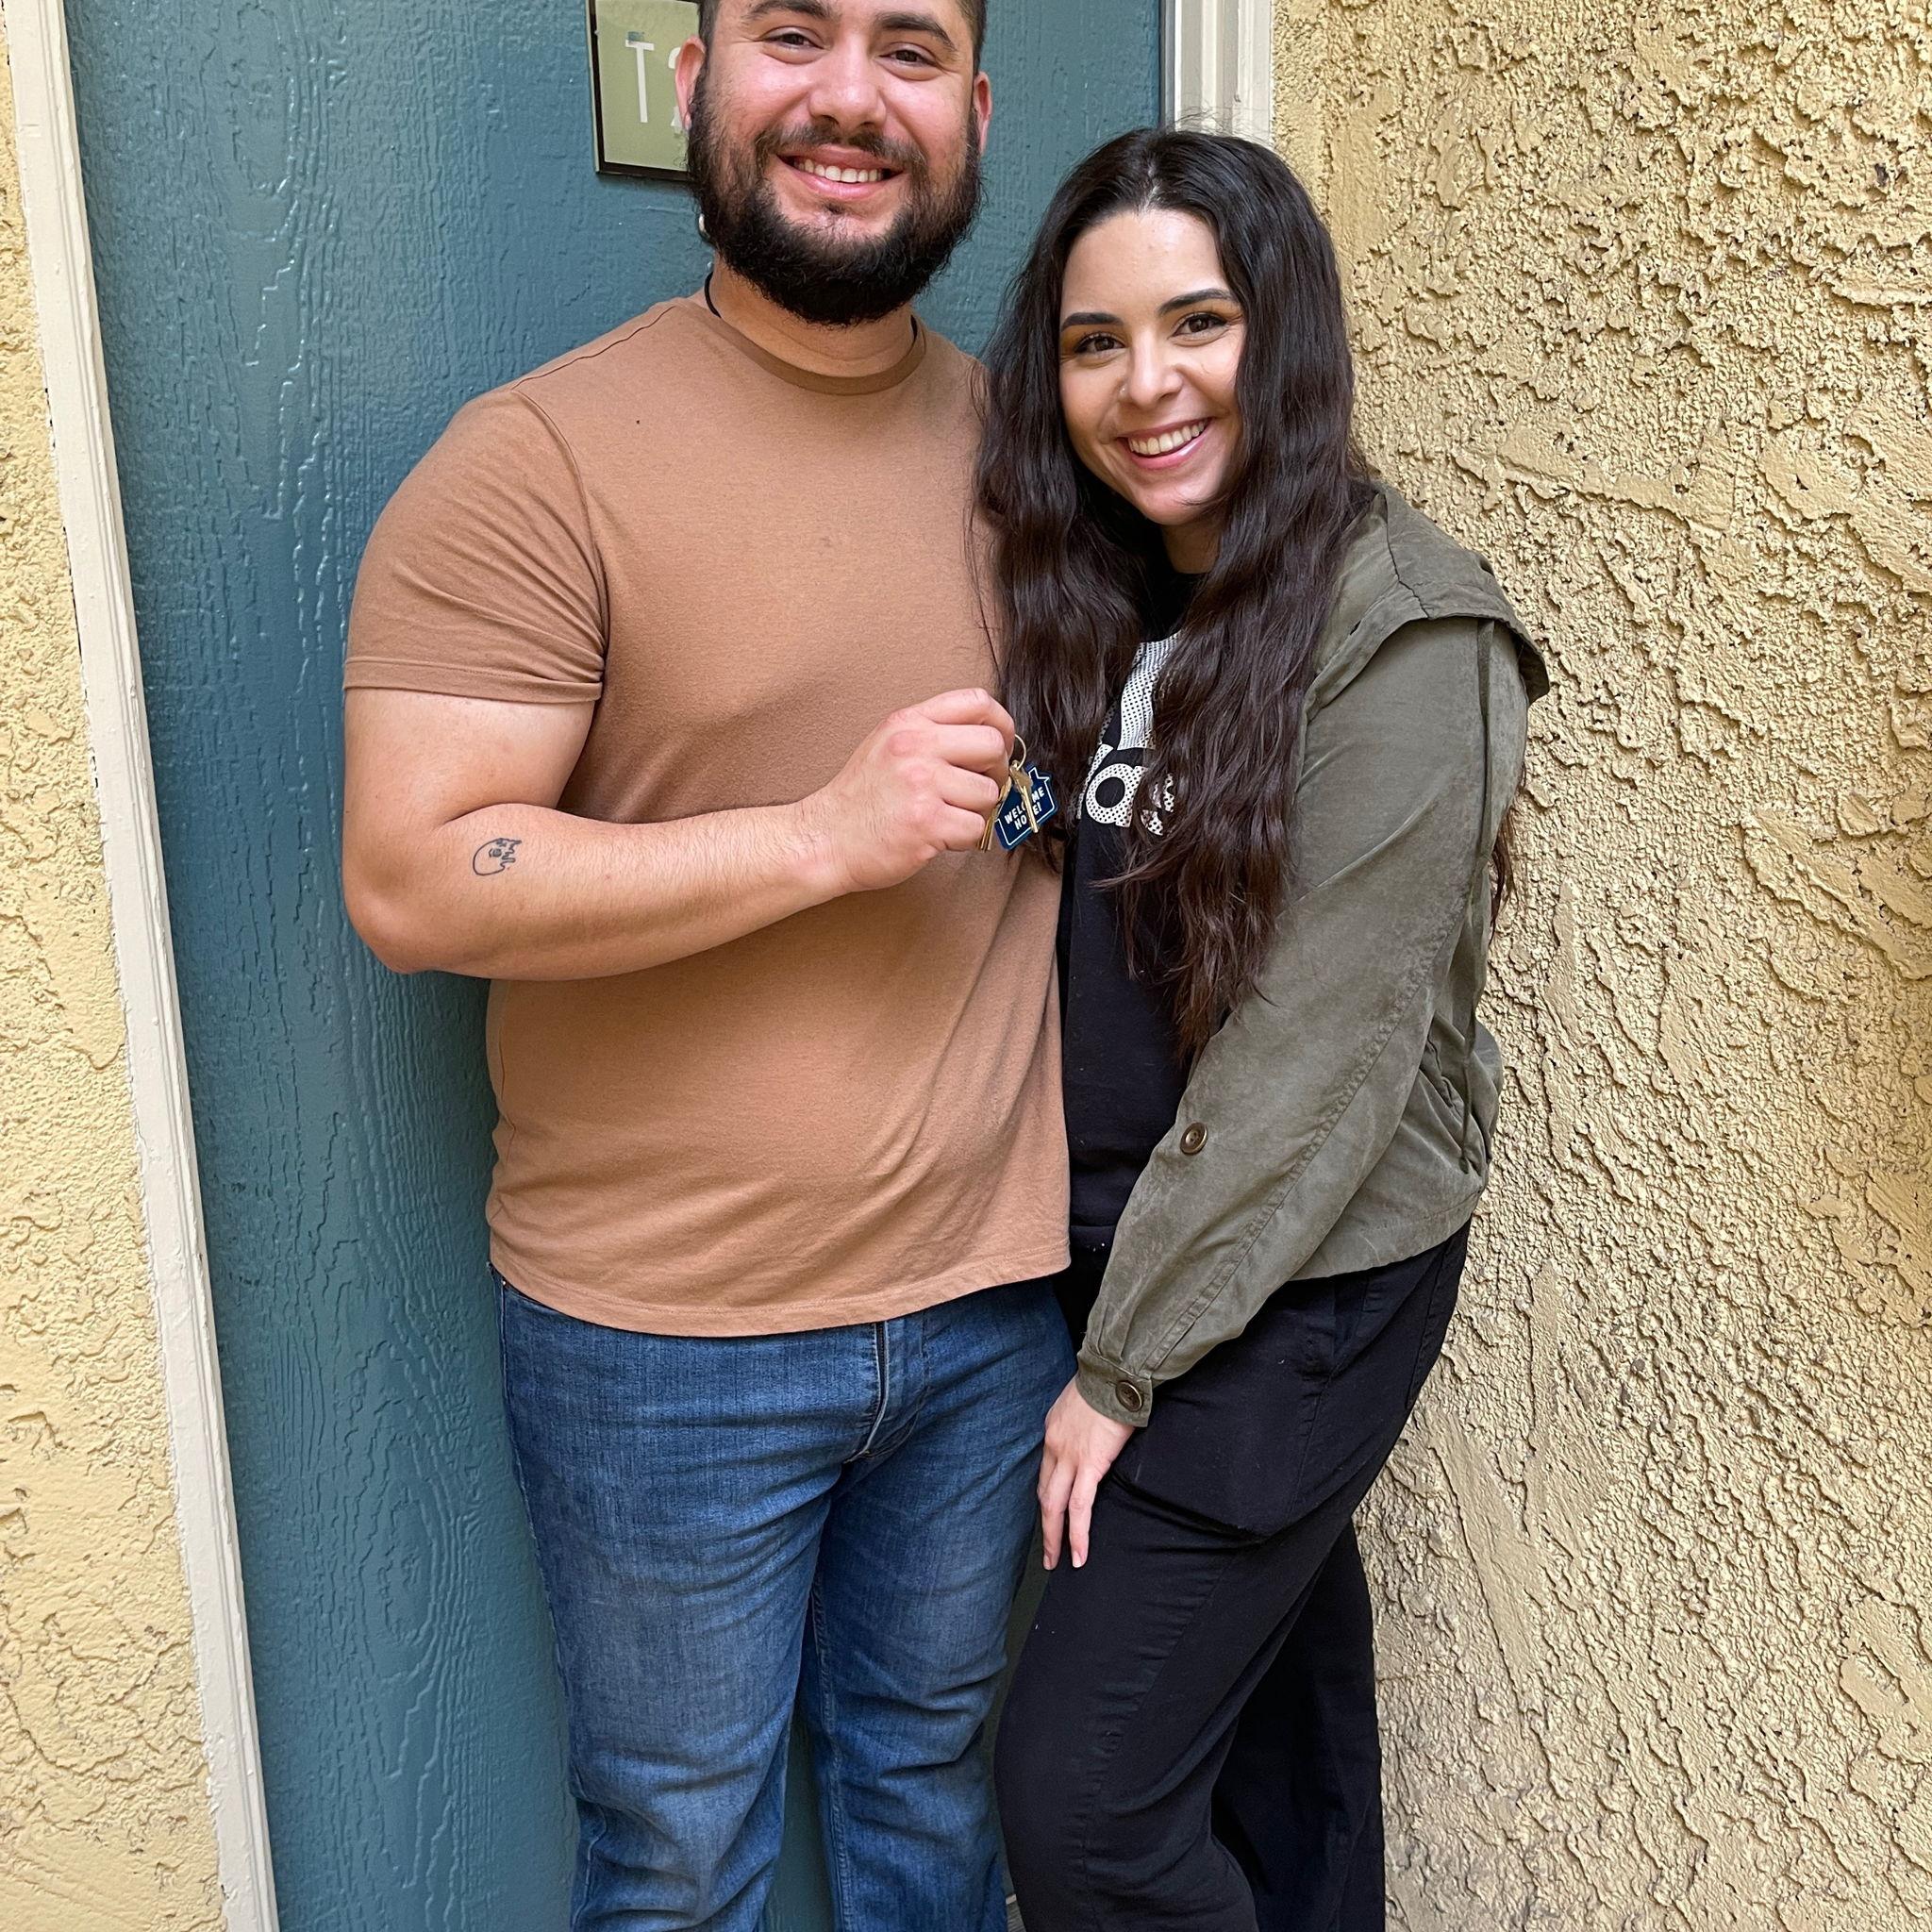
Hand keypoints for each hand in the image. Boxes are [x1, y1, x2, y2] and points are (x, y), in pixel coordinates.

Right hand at [799, 688, 1015, 895]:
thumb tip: (987, 739)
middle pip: (992, 745)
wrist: (826, 839)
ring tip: (947, 816)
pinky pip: (976, 827)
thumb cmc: (860, 799)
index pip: (977, 702)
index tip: (1000, 745)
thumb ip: (930, 733)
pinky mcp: (927, 822)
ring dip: (976, 811)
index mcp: (908, 723)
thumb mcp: (887, 744)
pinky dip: (964, 839)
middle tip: (976, 789)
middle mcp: (915, 747)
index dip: (1001, 724)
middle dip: (995, 771)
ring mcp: (921, 784)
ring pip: (988, 792)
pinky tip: (940, 836)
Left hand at [1038, 1378, 1133, 1570]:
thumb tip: (1091, 1429)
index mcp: (1052, 1429)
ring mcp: (1069, 1458)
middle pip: (1044, 1494)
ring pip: (1056, 1507)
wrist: (1114, 1374)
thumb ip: (1081, 1420)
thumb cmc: (1105, 1382)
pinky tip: (1080, 1554)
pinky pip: (1080, 1507)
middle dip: (1045, 1526)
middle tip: (1047, 1552)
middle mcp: (1054, 1446)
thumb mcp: (1082, 1399)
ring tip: (1058, 1561)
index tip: (1049, 1513)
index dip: (1046, 1496)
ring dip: (1055, 1538)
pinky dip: (1078, 1534)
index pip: (1045, 1472)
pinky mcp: (1090, 1466)